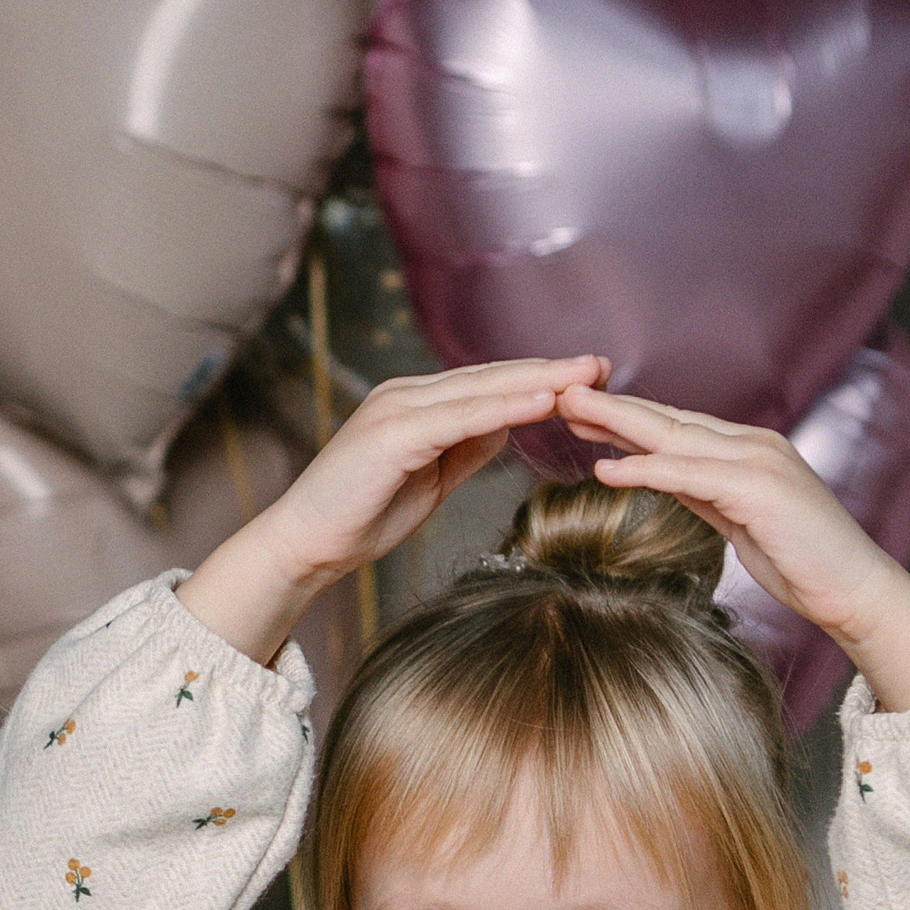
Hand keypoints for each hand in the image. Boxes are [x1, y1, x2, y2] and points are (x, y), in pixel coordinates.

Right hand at [179, 358, 607, 667]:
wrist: (305, 544)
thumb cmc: (360, 517)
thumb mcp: (429, 480)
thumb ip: (465, 448)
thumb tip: (507, 427)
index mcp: (417, 405)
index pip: (489, 385)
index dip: (539, 380)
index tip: (588, 379)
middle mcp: (407, 395)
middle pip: (492, 377)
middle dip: (551, 371)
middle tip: (604, 365)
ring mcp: (399, 409)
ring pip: (482, 389)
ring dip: (539, 381)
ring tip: (588, 376)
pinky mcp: (394, 433)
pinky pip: (461, 417)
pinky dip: (505, 407)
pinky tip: (543, 402)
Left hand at [560, 381, 909, 714]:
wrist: (854, 590)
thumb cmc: (802, 563)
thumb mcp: (740, 523)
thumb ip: (705, 495)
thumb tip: (665, 481)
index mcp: (745, 451)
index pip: (673, 427)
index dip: (623, 417)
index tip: (577, 409)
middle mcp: (750, 445)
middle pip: (666, 420)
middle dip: (608, 405)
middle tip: (558, 388)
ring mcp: (756, 461)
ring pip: (672, 436)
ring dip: (615, 422)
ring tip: (568, 409)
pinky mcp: (758, 488)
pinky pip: (688, 475)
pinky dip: (645, 469)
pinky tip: (607, 466)